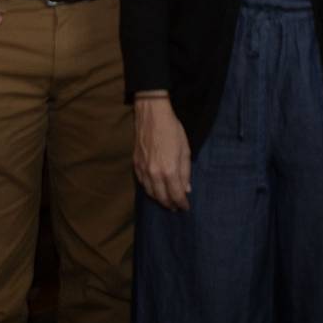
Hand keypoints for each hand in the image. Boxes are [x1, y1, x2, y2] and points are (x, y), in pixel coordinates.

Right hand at [133, 95, 192, 211]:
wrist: (152, 115)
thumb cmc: (172, 130)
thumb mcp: (185, 150)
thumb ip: (185, 172)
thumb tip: (186, 189)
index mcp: (169, 170)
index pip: (176, 195)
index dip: (182, 204)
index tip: (186, 207)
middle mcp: (154, 173)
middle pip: (162, 198)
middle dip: (171, 205)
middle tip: (177, 207)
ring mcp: (143, 169)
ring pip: (150, 193)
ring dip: (159, 199)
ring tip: (166, 201)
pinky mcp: (136, 164)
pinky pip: (142, 184)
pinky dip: (149, 190)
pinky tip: (155, 189)